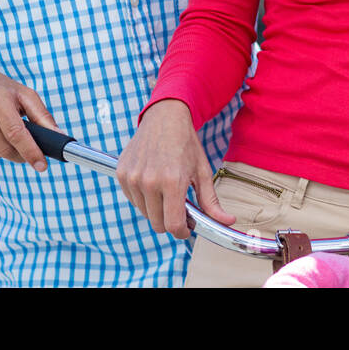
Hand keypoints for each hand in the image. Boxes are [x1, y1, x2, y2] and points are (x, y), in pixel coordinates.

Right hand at [0, 66, 57, 170]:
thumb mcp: (23, 94)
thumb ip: (42, 116)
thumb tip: (59, 136)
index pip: (16, 133)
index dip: (31, 151)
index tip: (42, 165)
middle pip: (5, 148)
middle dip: (21, 154)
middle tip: (27, 150)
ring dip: (5, 151)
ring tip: (5, 134)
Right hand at [116, 99, 235, 238]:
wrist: (164, 117)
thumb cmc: (186, 144)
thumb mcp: (202, 171)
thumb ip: (211, 201)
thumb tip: (226, 222)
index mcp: (172, 181)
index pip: (173, 225)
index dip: (182, 232)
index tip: (187, 228)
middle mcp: (148, 181)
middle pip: (157, 223)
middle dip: (170, 221)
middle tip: (180, 208)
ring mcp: (132, 178)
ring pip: (144, 212)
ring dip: (157, 209)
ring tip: (167, 190)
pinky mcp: (122, 174)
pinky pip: (133, 199)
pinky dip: (144, 198)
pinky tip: (154, 182)